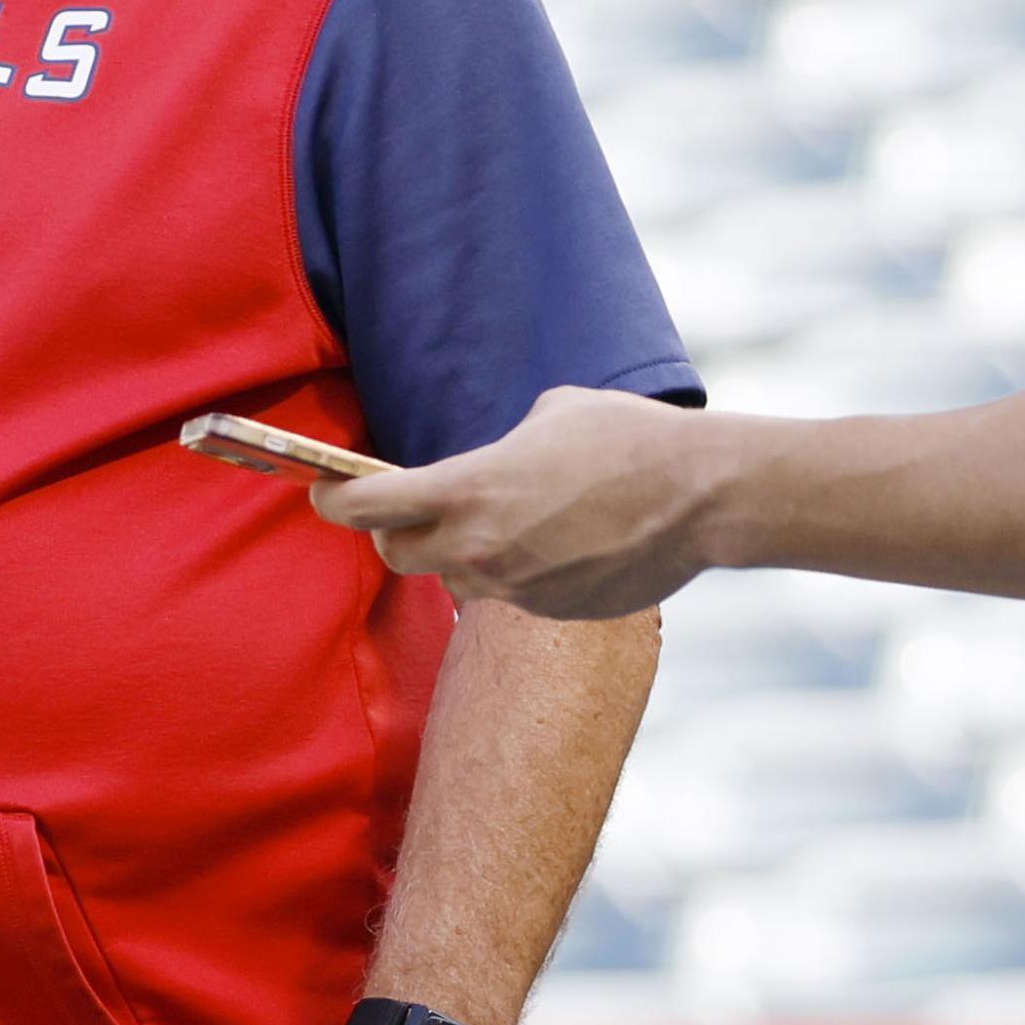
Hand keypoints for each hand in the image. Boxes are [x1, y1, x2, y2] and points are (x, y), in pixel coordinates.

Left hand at [312, 387, 721, 618]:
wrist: (701, 496)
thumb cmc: (627, 438)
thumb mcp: (550, 412)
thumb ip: (501, 444)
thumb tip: (496, 459)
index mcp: (468, 489)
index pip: (365, 506)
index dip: (334, 500)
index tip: (323, 492)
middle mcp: (479, 547)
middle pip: (397, 552)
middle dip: (396, 529)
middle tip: (412, 506)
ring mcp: (515, 588)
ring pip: (459, 576)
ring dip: (465, 551)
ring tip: (514, 517)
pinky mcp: (550, 612)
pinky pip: (513, 592)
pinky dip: (522, 570)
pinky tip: (565, 541)